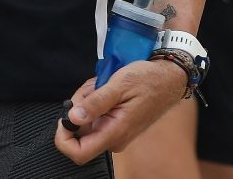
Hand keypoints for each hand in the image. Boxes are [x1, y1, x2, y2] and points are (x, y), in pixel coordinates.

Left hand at [54, 59, 187, 164]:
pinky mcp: (116, 124)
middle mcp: (114, 138)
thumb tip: (73, 118)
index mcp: (114, 132)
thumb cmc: (148, 80)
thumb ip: (95, 103)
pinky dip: (95, 100)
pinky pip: (96, 115)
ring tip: (103, 84)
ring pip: (86, 120)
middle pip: (79, 131)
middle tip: (93, 88)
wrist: (169, 79)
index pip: (79, 153)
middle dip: (79, 107)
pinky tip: (106, 88)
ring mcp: (115, 132)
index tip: (64, 115)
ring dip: (88, 100)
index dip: (64, 138)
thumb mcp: (119, 85)